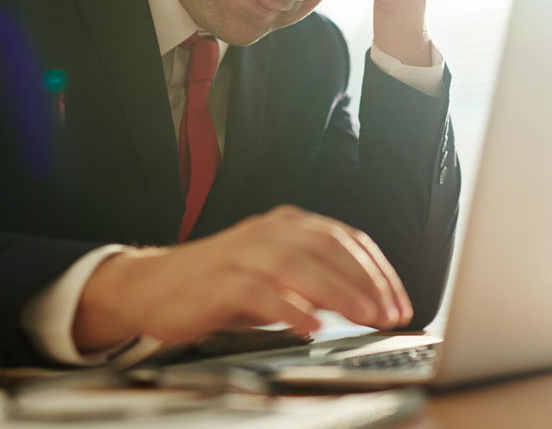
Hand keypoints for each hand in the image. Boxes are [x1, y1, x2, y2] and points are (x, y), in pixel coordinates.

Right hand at [72, 206, 412, 351]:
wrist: (152, 285)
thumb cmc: (219, 282)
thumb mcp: (274, 274)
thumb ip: (316, 280)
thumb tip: (366, 301)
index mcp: (286, 224)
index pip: (345, 238)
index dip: (378, 270)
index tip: (399, 301)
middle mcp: (267, 232)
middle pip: (328, 247)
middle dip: (366, 281)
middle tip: (389, 313)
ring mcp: (242, 254)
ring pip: (299, 264)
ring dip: (338, 292)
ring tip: (364, 317)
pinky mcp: (219, 281)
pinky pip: (260, 292)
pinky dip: (289, 308)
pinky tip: (309, 326)